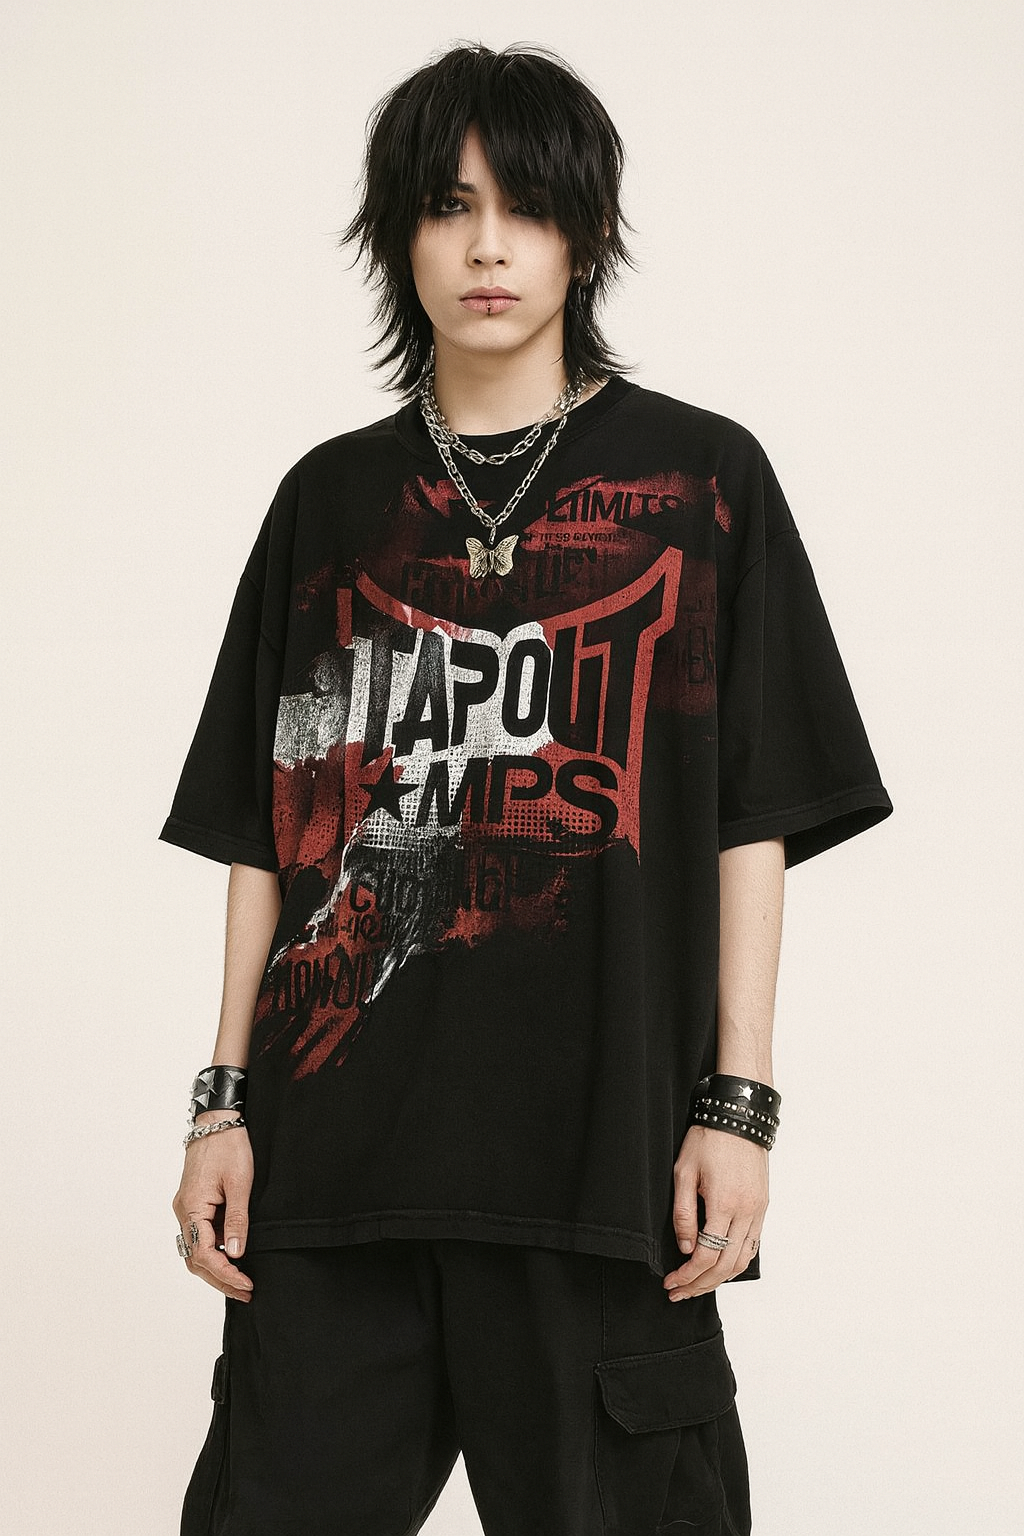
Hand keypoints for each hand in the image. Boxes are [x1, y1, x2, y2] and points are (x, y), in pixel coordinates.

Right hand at [172, 1119, 254, 1301]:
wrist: (217, 1121)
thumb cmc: (229, 1146)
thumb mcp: (240, 1183)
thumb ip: (237, 1219)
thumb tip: (237, 1253)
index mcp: (191, 1208)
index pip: (204, 1254)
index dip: (225, 1273)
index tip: (245, 1284)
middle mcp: (183, 1211)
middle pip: (196, 1259)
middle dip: (220, 1279)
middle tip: (245, 1293)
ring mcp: (187, 1208)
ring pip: (197, 1250)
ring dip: (217, 1268)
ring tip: (241, 1282)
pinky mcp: (194, 1203)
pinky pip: (201, 1235)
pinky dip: (216, 1251)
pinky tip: (234, 1258)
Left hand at [662, 1125, 767, 1298]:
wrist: (739, 1116)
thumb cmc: (709, 1138)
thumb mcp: (684, 1172)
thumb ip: (684, 1213)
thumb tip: (686, 1247)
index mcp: (724, 1204)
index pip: (707, 1256)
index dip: (687, 1275)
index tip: (670, 1281)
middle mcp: (747, 1212)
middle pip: (726, 1266)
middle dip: (700, 1284)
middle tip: (679, 1292)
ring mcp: (758, 1210)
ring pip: (743, 1260)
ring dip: (720, 1279)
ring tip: (697, 1285)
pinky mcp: (763, 1206)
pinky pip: (752, 1245)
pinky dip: (735, 1262)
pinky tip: (719, 1266)